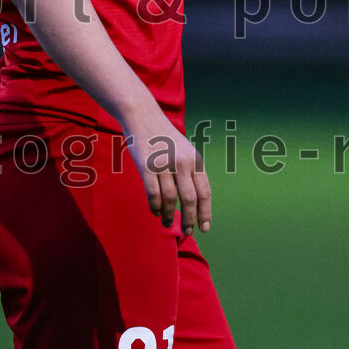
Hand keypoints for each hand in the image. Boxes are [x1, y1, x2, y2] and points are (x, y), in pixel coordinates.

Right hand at [123, 107, 211, 234]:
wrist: (143, 116)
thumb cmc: (164, 137)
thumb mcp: (184, 151)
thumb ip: (190, 172)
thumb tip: (194, 202)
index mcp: (195, 159)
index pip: (204, 192)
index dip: (205, 212)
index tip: (204, 228)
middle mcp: (183, 162)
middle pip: (189, 199)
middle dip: (189, 219)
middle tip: (187, 232)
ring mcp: (165, 164)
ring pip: (170, 199)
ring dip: (170, 216)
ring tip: (168, 224)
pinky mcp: (147, 166)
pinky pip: (153, 194)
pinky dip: (156, 207)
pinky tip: (156, 212)